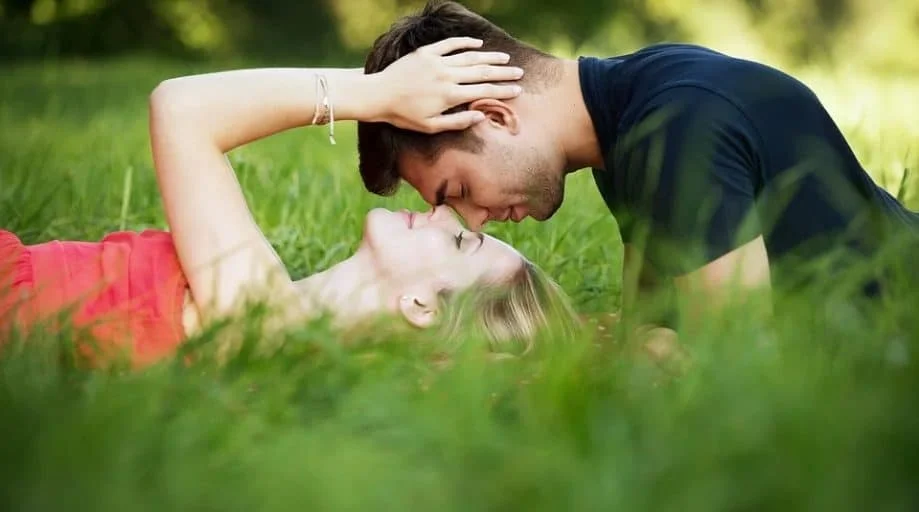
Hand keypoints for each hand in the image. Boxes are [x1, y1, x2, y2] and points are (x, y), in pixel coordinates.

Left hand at [372, 37, 524, 132]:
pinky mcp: (426, 53)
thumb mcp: (431, 126)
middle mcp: (447, 76)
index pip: (484, 92)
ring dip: (489, 57)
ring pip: (470, 57)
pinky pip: (450, 44)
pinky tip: (478, 44)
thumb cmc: (404, 115)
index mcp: (450, 95)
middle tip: (519, 72)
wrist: (378, 95)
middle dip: (503, 73)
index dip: (503, 91)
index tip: (518, 90)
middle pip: (482, 72)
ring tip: (504, 59)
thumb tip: (481, 116)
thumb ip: (458, 121)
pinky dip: (465, 43)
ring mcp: (437, 62)